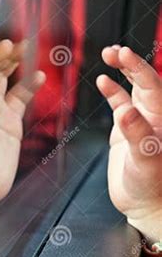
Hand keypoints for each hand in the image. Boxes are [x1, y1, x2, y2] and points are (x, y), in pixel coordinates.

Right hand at [98, 46, 161, 244]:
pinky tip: (103, 82)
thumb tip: (125, 110)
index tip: (124, 53)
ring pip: (132, 89)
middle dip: (129, 64)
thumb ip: (138, 135)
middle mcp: (153, 117)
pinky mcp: (126, 132)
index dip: (138, 67)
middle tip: (114, 50)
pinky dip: (112, 92)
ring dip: (121, 72)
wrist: (145, 206)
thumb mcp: (146, 160)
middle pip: (144, 81)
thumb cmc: (152, 186)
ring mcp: (140, 122)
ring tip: (109, 55)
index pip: (152, 85)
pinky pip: (119, 105)